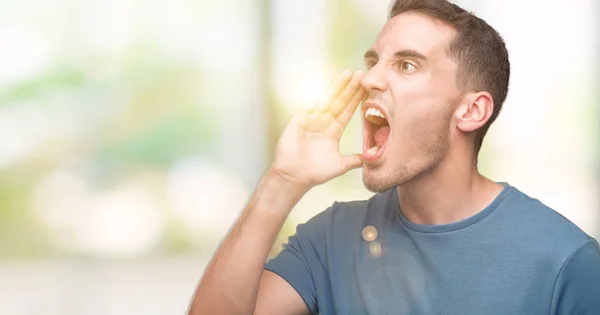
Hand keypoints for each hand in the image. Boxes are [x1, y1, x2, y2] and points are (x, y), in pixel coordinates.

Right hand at [270, 70, 365, 188]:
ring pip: (327, 100)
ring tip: (346, 74)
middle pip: (339, 101)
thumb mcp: (340, 165)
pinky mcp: (299, 120)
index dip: (356, 99)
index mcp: (333, 131)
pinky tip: (326, 84)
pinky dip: (318, 95)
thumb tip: (368, 158)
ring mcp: (311, 120)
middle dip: (349, 88)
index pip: (347, 111)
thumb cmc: (315, 172)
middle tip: (360, 74)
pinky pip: (310, 105)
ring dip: (337, 87)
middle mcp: (323, 123)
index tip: (366, 87)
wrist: (294, 177)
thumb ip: (354, 159)